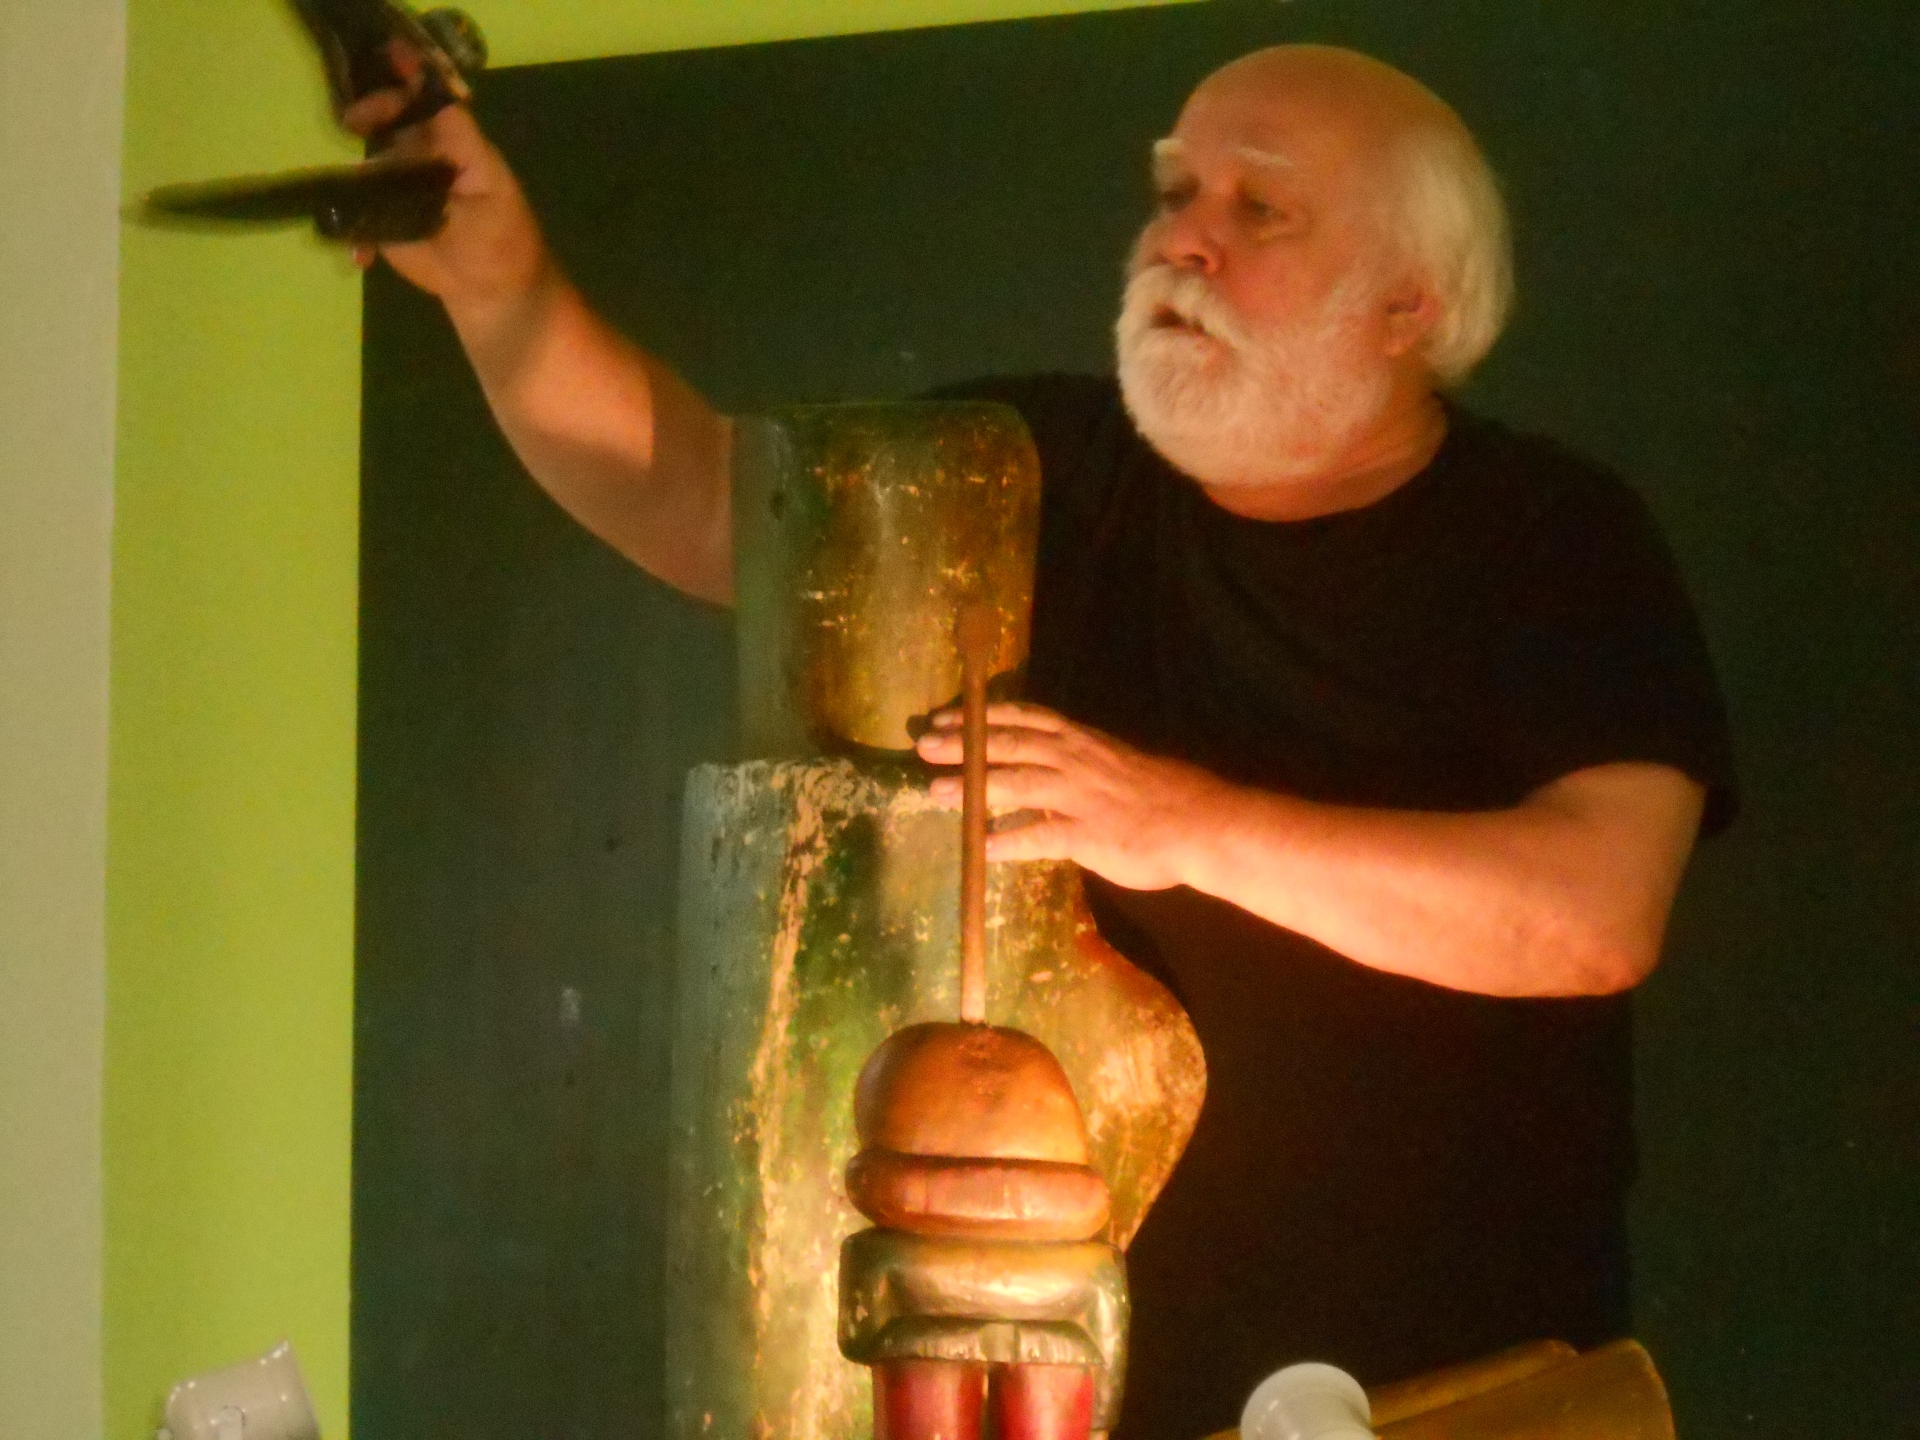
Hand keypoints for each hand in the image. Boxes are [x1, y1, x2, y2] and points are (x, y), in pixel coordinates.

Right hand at [340, 49, 549, 320]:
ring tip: (351, 189)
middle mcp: (425, 159)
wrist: (494, 292)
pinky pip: (362, 213)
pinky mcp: (386, 219)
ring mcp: (402, 188)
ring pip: (370, 165)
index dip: (410, 78)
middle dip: (371, 114)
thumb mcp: (491, 191)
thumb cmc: (503, 241)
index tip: (388, 61)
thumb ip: (461, 150)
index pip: (430, 102)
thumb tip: (438, 111)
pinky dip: (354, 229)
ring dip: (356, 175)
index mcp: (455, 147)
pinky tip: (361, 255)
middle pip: (392, 124)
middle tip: (353, 121)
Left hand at [915, 702, 1232, 890]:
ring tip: (936, 792)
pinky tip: (980, 848)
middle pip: (1009, 744)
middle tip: (924, 746)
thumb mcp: (1114, 766)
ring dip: (974, 787)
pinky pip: (1039, 837)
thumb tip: (1043, 772)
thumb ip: (1076, 767)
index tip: (945, 716)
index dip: (980, 716)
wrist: (1199, 823)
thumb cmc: (1161, 795)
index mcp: (1081, 741)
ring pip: (1017, 783)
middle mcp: (1074, 761)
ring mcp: (1078, 797)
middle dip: (964, 744)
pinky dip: (1007, 841)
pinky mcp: (1086, 834)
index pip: (1023, 718)